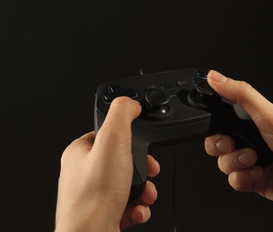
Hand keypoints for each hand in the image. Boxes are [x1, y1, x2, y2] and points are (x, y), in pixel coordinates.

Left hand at [55, 97, 159, 231]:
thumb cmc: (94, 196)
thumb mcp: (113, 141)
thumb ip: (122, 114)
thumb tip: (130, 102)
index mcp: (80, 152)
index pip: (109, 135)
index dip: (130, 139)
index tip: (142, 144)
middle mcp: (84, 173)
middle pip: (124, 161)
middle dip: (143, 169)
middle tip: (149, 171)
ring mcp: (94, 195)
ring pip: (129, 183)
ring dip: (145, 189)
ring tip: (145, 195)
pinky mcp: (103, 213)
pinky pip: (128, 203)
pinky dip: (138, 207)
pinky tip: (137, 210)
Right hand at [204, 70, 272, 230]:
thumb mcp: (268, 113)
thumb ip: (240, 94)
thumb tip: (215, 77)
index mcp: (253, 120)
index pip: (221, 120)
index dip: (214, 124)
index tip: (217, 126)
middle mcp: (251, 140)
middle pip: (217, 143)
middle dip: (221, 146)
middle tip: (232, 144)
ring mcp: (252, 161)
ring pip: (223, 163)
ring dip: (236, 163)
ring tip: (255, 159)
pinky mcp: (254, 180)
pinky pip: (234, 181)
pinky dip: (244, 178)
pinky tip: (259, 174)